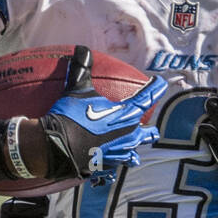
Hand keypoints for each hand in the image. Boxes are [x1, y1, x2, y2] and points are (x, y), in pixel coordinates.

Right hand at [40, 45, 164, 180]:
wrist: (57, 146)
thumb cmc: (71, 116)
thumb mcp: (76, 89)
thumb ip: (81, 68)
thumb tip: (81, 49)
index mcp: (127, 115)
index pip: (148, 97)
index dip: (156, 87)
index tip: (160, 82)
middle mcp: (128, 135)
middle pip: (148, 133)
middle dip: (150, 130)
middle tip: (150, 128)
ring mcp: (118, 153)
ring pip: (134, 155)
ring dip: (134, 150)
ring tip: (133, 151)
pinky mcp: (106, 166)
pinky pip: (115, 168)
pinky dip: (113, 165)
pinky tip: (111, 168)